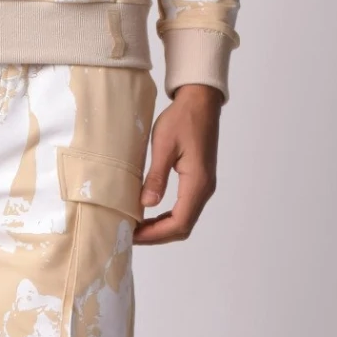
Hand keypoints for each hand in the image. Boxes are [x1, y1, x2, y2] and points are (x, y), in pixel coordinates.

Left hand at [133, 83, 220, 243]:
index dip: (156, 234)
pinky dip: (168, 216)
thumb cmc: (182, 118)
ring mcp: (204, 185)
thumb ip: (156, 177)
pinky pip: (185, 207)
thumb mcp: (163, 145)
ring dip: (162, 227)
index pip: (179, 222)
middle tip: (131, 235)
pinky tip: (150, 213)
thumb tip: (146, 204)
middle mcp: (204, 188)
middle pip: (183, 226)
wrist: (200, 102)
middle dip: (157, 235)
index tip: (133, 235)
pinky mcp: (199, 180)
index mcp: (197, 181)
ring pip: (185, 218)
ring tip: (137, 227)